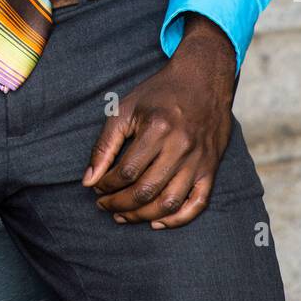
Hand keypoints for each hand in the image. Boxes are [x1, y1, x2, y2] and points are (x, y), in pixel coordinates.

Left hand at [82, 15, 236, 228]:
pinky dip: (177, 219)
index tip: (96, 187)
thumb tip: (88, 180)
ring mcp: (198, 160)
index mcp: (157, 128)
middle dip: (119, 204)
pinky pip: (197, 204)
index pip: (126, 172)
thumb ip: (105, 145)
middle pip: (145, 191)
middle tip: (104, 205)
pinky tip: (157, 222)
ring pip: (169, 203)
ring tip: (123, 216)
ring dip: (142, 216)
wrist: (203, 79)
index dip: (107, 185)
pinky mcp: (211, 168)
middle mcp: (180, 147)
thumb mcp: (126, 109)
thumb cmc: (159, 93)